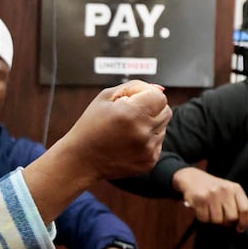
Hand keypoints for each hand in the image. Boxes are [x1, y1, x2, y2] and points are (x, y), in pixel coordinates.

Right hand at [23, 81, 168, 224]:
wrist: (81, 159)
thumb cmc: (90, 125)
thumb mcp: (105, 97)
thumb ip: (133, 87)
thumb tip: (158, 88)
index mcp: (131, 113)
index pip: (159, 96)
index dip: (147, 95)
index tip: (134, 100)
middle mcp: (142, 132)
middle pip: (166, 111)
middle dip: (151, 109)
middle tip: (131, 114)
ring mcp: (147, 149)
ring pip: (163, 128)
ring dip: (149, 125)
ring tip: (127, 131)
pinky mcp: (149, 161)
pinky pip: (158, 144)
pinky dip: (147, 141)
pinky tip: (128, 143)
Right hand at [173, 166, 247, 229]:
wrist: (192, 178)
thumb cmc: (213, 188)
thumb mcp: (229, 193)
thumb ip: (241, 207)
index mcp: (235, 188)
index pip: (246, 209)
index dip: (245, 222)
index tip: (240, 227)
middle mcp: (225, 190)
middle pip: (232, 217)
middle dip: (227, 222)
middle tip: (221, 217)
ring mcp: (211, 195)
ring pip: (217, 220)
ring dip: (213, 219)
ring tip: (210, 210)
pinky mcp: (199, 199)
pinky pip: (204, 219)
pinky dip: (202, 218)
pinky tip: (201, 209)